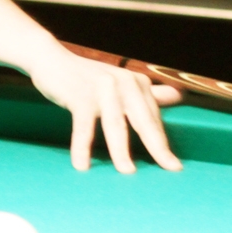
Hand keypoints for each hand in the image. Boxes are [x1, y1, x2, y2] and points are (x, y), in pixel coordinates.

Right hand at [27, 50, 183, 173]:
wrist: (52, 60)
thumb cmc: (87, 77)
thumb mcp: (120, 84)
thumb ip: (149, 92)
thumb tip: (179, 95)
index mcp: (137, 83)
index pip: (153, 119)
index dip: (162, 143)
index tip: (173, 167)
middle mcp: (124, 83)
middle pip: (143, 121)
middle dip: (157, 147)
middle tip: (169, 168)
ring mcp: (102, 88)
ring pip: (115, 124)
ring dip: (121, 150)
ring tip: (128, 172)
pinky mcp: (80, 95)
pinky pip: (84, 126)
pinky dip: (82, 146)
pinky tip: (82, 165)